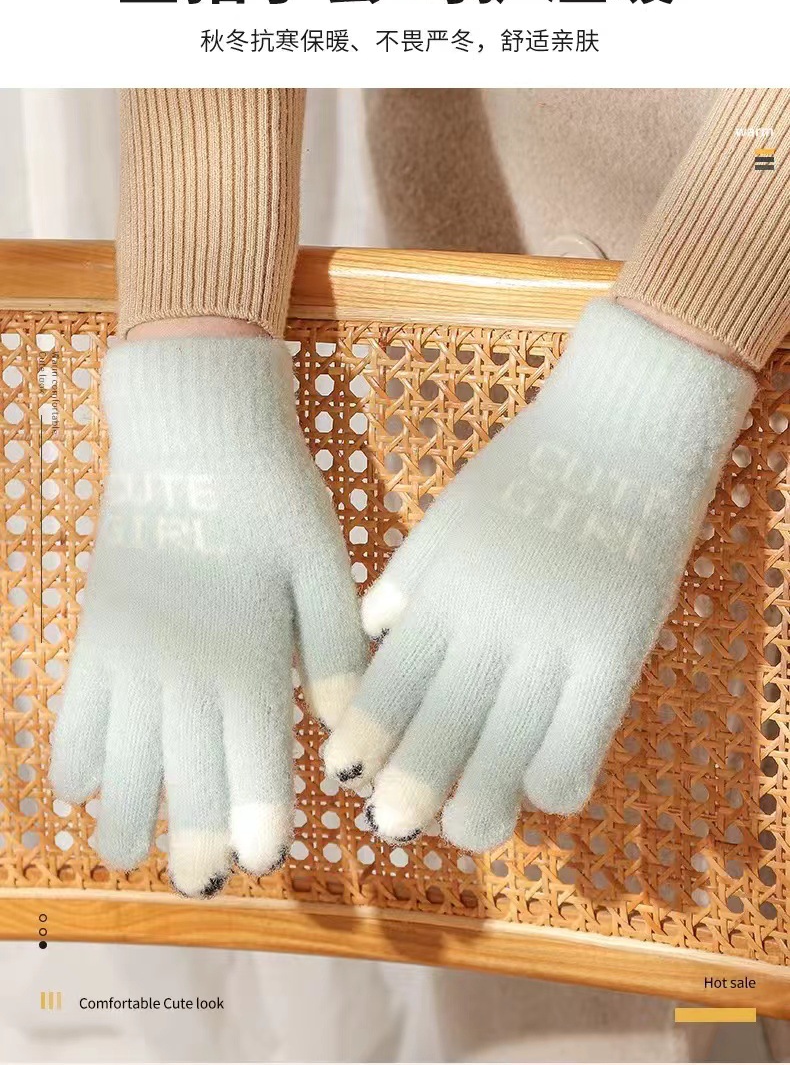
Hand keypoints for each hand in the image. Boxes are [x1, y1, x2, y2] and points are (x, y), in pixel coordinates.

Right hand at [50, 337, 366, 895]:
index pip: (251, 758)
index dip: (254, 816)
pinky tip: (78, 787)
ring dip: (123, 810)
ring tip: (127, 854)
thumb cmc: (273, 495)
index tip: (257, 863)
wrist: (193, 430)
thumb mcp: (323, 564)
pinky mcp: (97, 629)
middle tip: (198, 887)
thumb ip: (331, 651)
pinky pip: (74, 709)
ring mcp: (131, 651)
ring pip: (120, 755)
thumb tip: (342, 729)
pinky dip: (73, 754)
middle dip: (190, 836)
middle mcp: (185, 667)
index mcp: (248, 654)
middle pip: (182, 772)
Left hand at [324, 300, 753, 850]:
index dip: (363, 739)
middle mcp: (488, 620)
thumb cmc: (527, 469)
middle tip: (392, 827)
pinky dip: (557, 783)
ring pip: (505, 753)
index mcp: (442, 587)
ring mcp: (554, 637)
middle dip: (407, 792)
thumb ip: (407, 576)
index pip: (387, 682)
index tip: (343, 778)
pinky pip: (581, 743)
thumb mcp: (449, 515)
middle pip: (438, 730)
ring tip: (467, 827)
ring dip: (480, 806)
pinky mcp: (615, 648)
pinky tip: (546, 789)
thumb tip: (373, 630)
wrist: (621, 429)